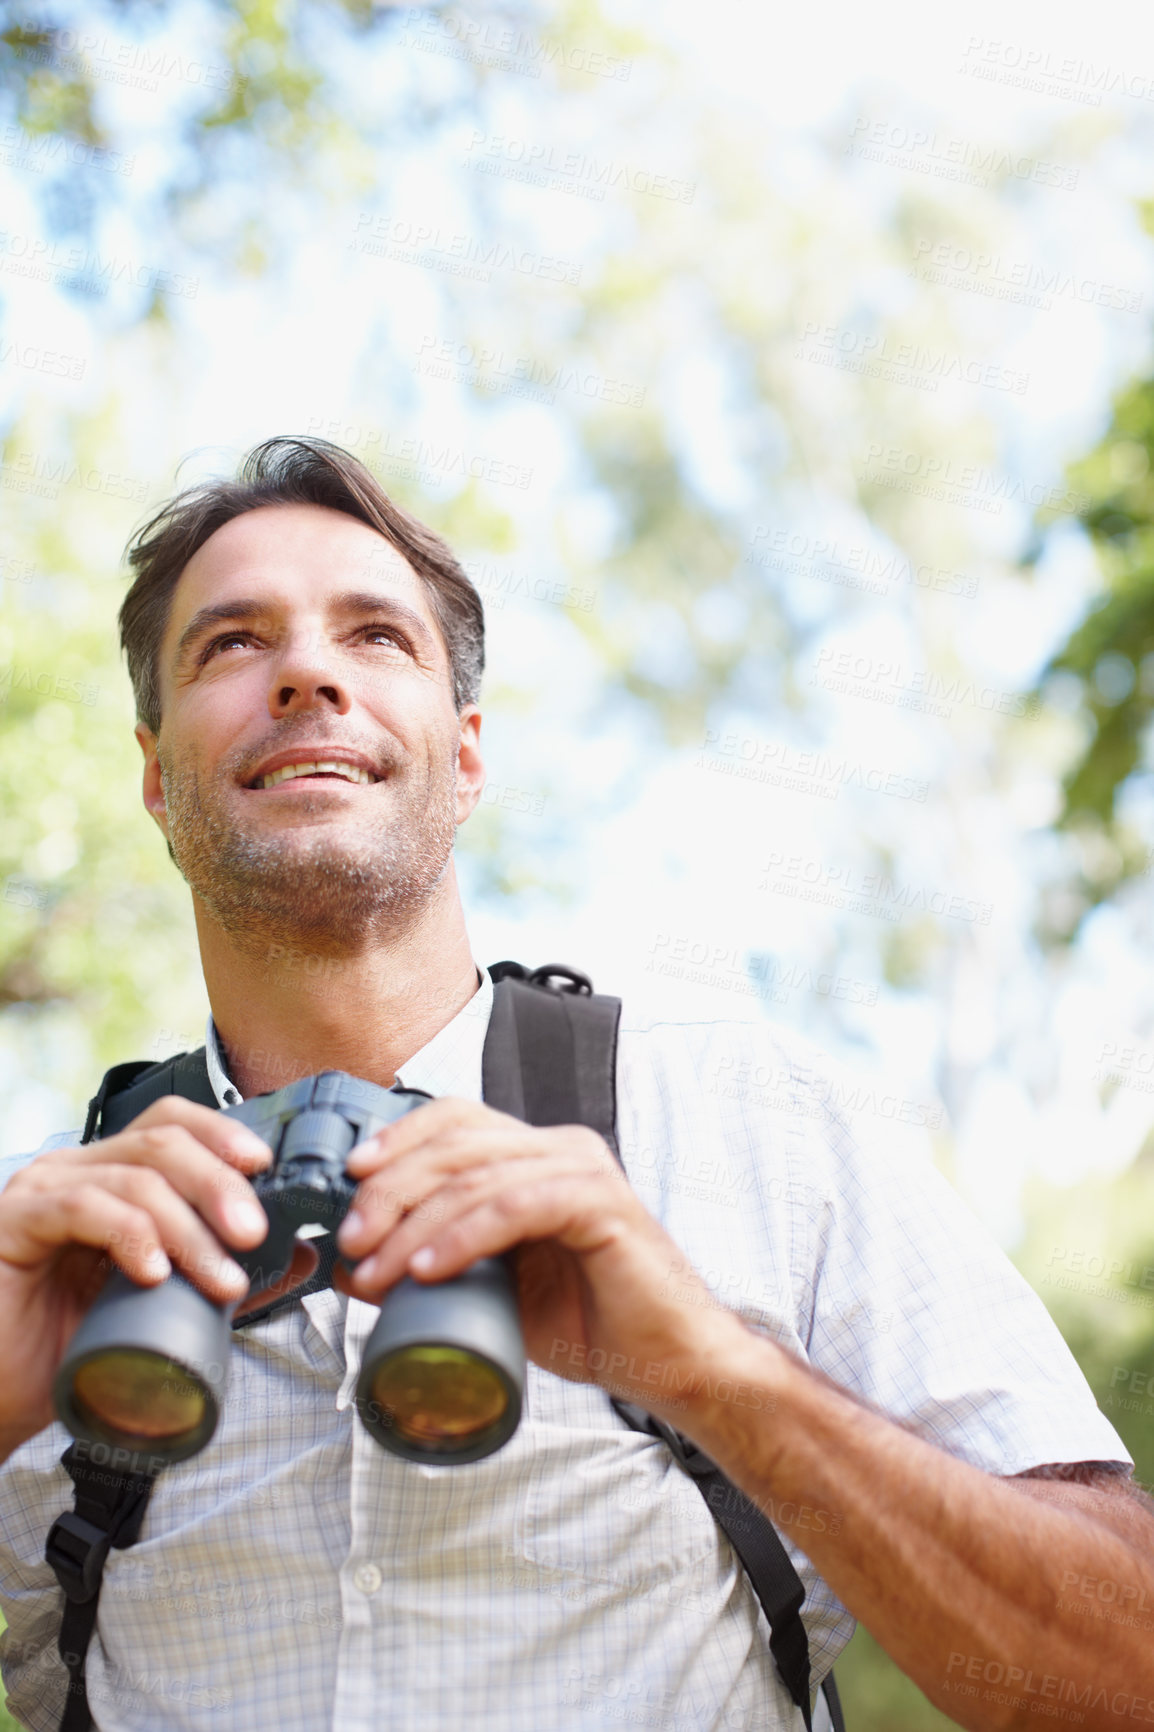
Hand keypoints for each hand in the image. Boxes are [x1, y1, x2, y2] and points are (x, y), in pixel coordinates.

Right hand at [0, 1098, 271, 1453]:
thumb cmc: (71, 1348)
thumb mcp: (161, 1305)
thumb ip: (221, 1272)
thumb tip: (304, 1255)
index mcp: (111, 1174)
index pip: (173, 1123)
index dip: (223, 1135)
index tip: (267, 1169)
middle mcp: (76, 1169)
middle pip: (163, 1143)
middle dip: (220, 1185)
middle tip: (255, 1235)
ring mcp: (42, 1191)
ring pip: (133, 1177)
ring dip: (190, 1226)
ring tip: (223, 1278)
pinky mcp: (13, 1223)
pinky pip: (81, 1208)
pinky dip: (129, 1234)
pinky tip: (155, 1272)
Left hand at [333, 1099, 746, 1417]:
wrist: (667, 1361)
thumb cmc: (589, 1322)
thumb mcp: (495, 1286)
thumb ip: (439, 1262)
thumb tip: (355, 1266)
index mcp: (535, 1155)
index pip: (455, 1120)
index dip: (398, 1140)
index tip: (348, 1178)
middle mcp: (559, 1148)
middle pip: (455, 1144)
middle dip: (390, 1191)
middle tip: (350, 1243)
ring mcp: (583, 1170)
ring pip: (477, 1178)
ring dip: (414, 1226)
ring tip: (378, 1273)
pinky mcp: (603, 1204)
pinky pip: (517, 1207)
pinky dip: (465, 1236)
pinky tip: (431, 1270)